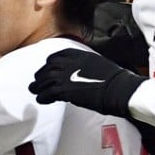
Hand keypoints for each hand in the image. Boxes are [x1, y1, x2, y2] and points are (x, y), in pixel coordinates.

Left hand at [28, 48, 145, 117]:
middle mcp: (71, 63)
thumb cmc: (115, 80)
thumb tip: (80, 73)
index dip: (50, 63)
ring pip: (46, 79)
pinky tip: (41, 100)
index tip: (47, 68)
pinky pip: (49, 92)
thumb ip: (86, 66)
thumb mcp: (98, 65)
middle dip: (41, 74)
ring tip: (34, 91)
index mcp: (80, 55)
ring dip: (38, 86)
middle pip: (49, 67)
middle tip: (37, 81)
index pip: (58, 56)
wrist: (120, 89)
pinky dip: (43, 96)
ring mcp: (67, 75)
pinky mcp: (66, 90)